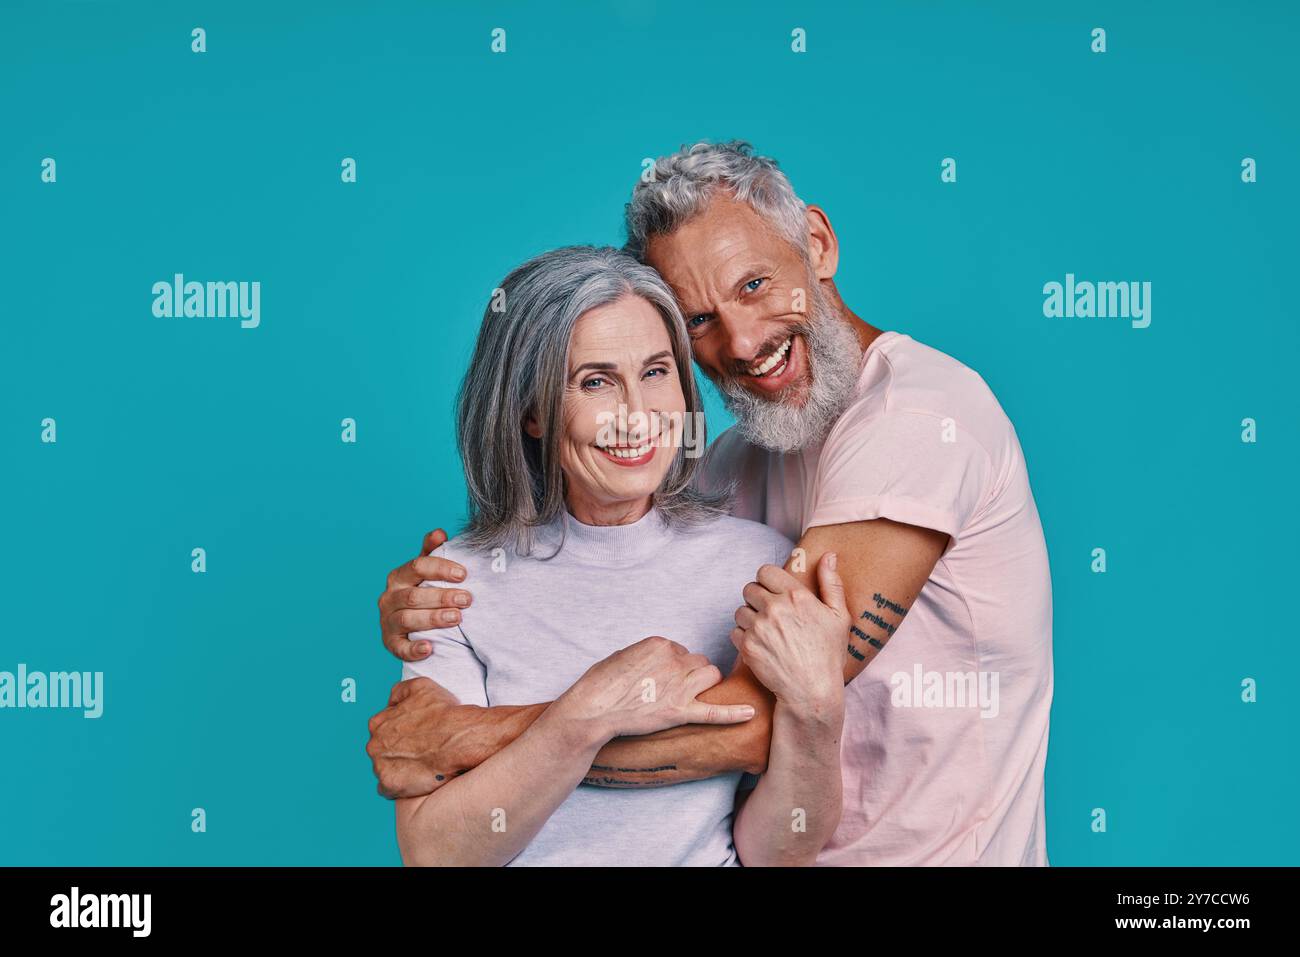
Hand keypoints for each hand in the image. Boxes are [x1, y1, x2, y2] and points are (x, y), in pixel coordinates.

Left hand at [366, 677, 494, 798]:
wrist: (460, 738)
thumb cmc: (443, 712)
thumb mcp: (420, 686)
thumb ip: (399, 692)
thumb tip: (391, 701)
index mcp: (377, 723)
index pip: (381, 730)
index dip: (400, 733)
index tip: (414, 736)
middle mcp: (374, 745)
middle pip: (381, 751)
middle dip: (396, 752)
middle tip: (419, 751)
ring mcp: (380, 767)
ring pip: (384, 770)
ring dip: (399, 769)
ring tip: (421, 765)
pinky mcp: (391, 785)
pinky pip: (388, 789)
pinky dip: (400, 786)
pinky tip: (416, 779)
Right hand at [379, 528, 474, 661]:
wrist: (413, 624)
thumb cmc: (424, 591)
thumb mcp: (427, 571)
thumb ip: (432, 551)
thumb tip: (439, 533)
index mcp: (399, 576)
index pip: (417, 566)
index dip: (440, 568)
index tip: (464, 573)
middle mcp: (389, 597)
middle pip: (413, 595)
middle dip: (442, 596)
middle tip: (467, 599)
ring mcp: (388, 621)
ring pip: (407, 619)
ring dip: (433, 618)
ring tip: (457, 618)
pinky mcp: (390, 643)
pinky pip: (398, 648)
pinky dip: (413, 648)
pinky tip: (430, 648)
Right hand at [557, 636, 757, 741]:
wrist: (593, 709)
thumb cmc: (601, 683)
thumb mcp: (624, 655)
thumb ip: (648, 655)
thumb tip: (659, 661)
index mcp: (660, 644)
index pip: (681, 649)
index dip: (674, 663)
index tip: (661, 675)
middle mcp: (674, 661)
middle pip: (699, 661)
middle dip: (691, 673)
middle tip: (674, 687)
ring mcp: (679, 687)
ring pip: (710, 676)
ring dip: (704, 683)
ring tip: (690, 694)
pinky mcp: (679, 712)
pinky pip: (713, 712)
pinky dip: (733, 714)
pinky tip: (751, 714)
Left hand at [731, 553, 848, 710]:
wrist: (811, 691)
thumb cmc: (828, 655)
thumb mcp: (839, 617)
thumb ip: (832, 583)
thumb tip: (829, 556)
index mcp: (796, 596)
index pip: (765, 571)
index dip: (767, 581)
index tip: (773, 592)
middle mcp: (775, 608)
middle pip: (749, 588)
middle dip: (756, 599)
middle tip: (768, 614)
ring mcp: (759, 627)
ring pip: (740, 610)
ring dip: (749, 619)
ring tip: (765, 632)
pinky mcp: (747, 646)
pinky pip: (735, 631)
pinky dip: (743, 638)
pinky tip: (760, 646)